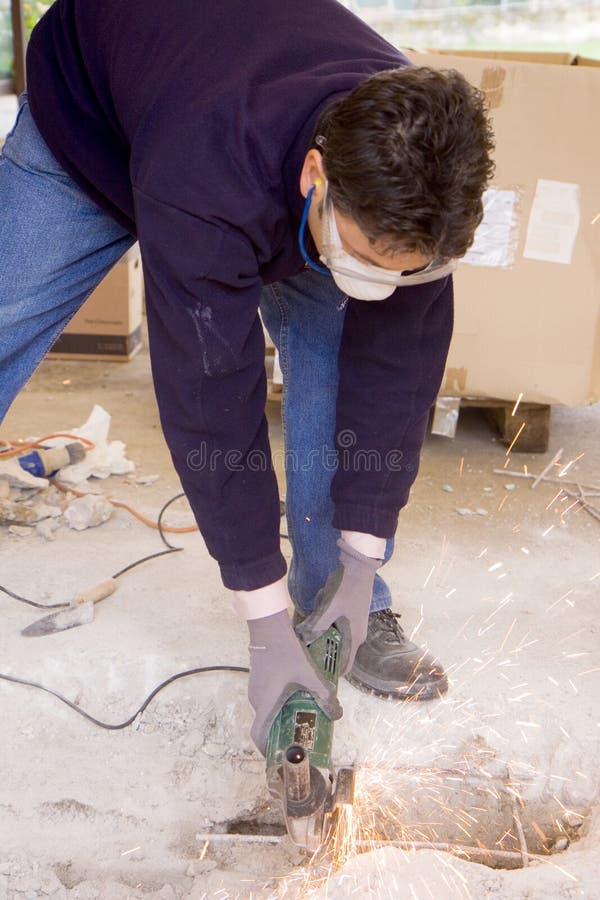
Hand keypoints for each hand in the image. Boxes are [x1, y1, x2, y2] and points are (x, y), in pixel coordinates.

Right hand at [247, 608, 342, 754]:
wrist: (268, 626)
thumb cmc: (286, 652)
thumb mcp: (309, 675)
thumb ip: (323, 695)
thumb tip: (337, 714)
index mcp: (266, 704)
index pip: (258, 736)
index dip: (267, 749)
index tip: (280, 755)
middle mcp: (257, 700)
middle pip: (266, 724)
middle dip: (282, 734)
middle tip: (300, 736)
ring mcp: (255, 688)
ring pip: (267, 711)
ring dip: (281, 717)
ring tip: (302, 717)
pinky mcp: (258, 679)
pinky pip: (267, 699)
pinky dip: (279, 704)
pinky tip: (296, 697)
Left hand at [296, 538, 380, 674]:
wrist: (358, 565)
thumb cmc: (347, 589)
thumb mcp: (329, 608)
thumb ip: (316, 625)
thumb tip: (302, 638)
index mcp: (355, 638)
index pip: (345, 665)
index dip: (331, 674)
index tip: (315, 676)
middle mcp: (356, 633)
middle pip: (337, 650)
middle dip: (320, 649)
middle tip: (303, 650)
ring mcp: (352, 622)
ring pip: (333, 634)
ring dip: (322, 629)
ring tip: (311, 623)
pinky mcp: (348, 612)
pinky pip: (333, 621)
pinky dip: (325, 617)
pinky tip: (319, 605)